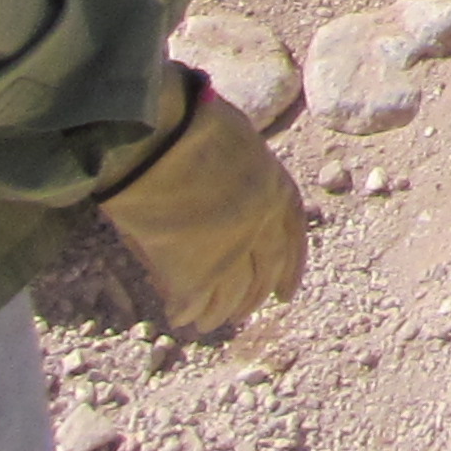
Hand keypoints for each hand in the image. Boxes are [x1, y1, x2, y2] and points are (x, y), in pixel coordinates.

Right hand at [98, 76, 305, 336]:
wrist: (158, 134)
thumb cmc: (188, 125)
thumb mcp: (235, 145)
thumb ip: (240, 180)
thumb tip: (225, 216)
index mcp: (276, 187)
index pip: (292, 235)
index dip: (290, 265)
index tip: (285, 291)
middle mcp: (262, 222)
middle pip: (264, 270)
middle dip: (254, 296)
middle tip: (243, 314)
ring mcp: (231, 248)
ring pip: (232, 293)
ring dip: (220, 313)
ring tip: (207, 325)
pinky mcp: (196, 267)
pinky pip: (195, 300)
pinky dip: (187, 311)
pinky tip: (178, 317)